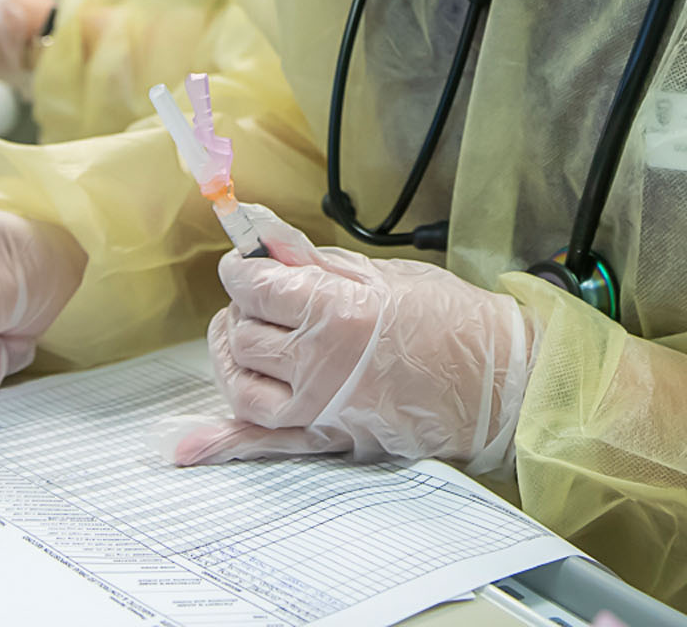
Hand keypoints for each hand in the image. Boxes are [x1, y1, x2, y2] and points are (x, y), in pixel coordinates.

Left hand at [159, 220, 532, 471]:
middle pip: (243, 335)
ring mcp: (321, 408)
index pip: (255, 288)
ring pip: (241, 384)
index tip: (248, 265)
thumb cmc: (453, 322)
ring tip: (247, 339)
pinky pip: (264, 443)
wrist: (495, 381)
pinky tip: (190, 445)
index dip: (243, 270)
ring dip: (234, 357)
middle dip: (244, 310)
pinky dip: (224, 444)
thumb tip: (267, 240)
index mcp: (336, 313)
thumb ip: (318, 263)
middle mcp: (320, 364)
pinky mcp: (329, 439)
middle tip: (262, 299)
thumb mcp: (385, 274)